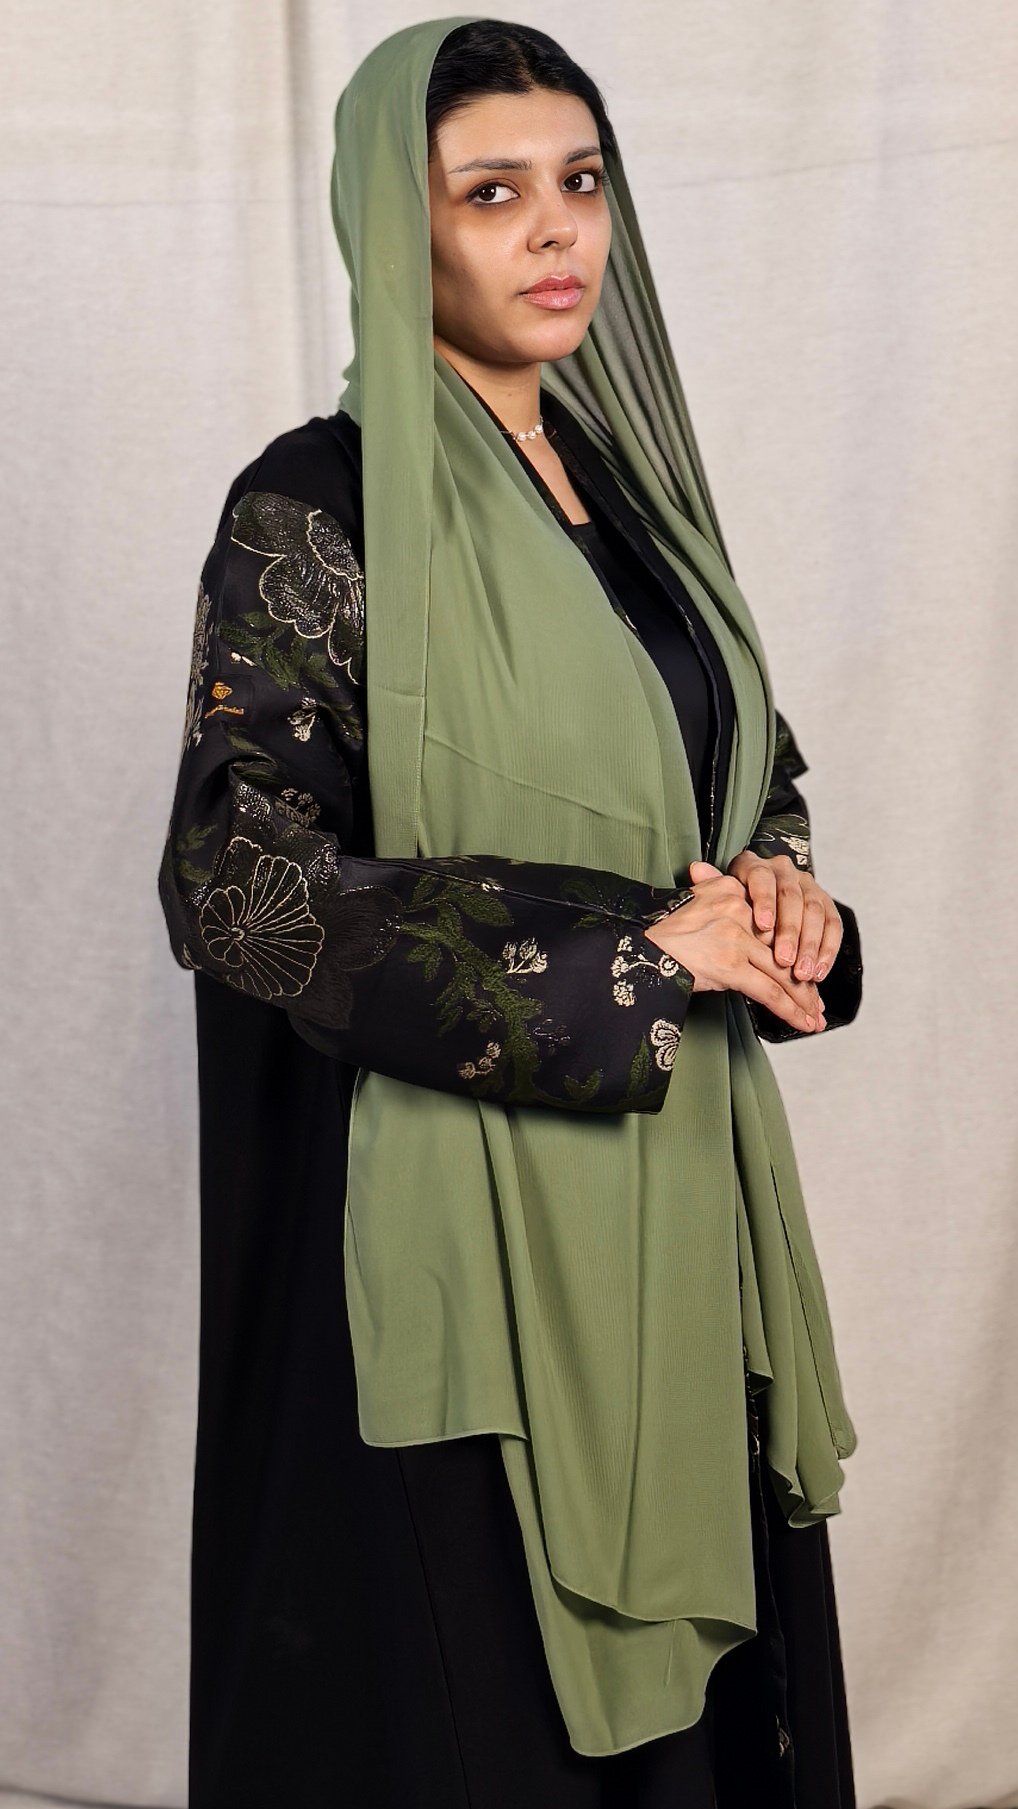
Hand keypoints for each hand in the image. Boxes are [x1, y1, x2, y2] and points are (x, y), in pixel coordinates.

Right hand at [642, 862, 825, 1033]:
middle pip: (783, 949)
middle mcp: (740, 909)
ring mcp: (736, 938)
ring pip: (782, 972)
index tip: (804, 970)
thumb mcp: (690, 899)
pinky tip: (803, 1022)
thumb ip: (708, 888)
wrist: (632, 942)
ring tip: (814, 1018)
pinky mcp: (730, 964)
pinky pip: (770, 991)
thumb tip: (706, 874)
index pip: (774, 925)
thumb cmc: (658, 928)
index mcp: (733, 891)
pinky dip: (791, 1009)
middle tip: (817, 1002)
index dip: (793, 950)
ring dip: (804, 1000)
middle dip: (804, 980)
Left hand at [722, 850, 843, 985]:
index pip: (762, 878)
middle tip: (784, 961)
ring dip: (811, 946)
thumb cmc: (729, 910)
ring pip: (815, 912)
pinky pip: (833, 925)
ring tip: (802, 973)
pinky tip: (819, 971)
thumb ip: (712, 887)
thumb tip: (697, 869)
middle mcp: (784, 871)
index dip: (764, 902)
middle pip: (792, 898)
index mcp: (756, 866)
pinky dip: (828, 950)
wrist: (752, 912)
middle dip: (790, 932)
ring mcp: (807, 886)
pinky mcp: (825, 905)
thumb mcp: (718, 899)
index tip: (763, 927)